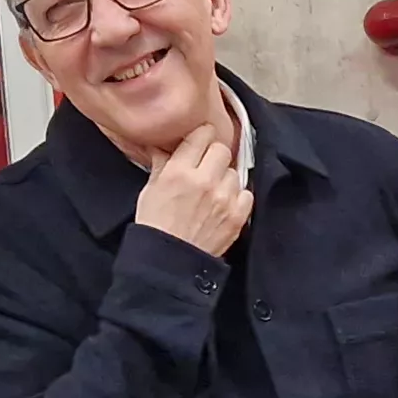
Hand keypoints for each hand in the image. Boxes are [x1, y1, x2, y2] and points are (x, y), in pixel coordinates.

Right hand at [133, 124, 251, 257]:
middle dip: (214, 155)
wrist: (169, 263)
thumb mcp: (151, 190)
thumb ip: (162, 163)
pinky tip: (225, 203)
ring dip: (225, 177)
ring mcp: (224, 198)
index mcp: (179, 171)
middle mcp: (204, 180)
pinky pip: (247, 193)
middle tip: (206, 167)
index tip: (200, 141)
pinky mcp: (237, 215)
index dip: (201, 136)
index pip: (202, 135)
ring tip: (213, 190)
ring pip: (234, 171)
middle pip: (221, 149)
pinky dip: (237, 196)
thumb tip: (163, 145)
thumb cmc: (156, 226)